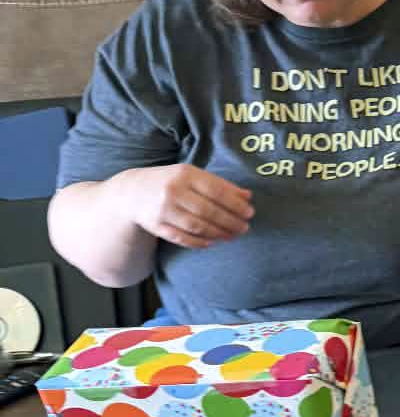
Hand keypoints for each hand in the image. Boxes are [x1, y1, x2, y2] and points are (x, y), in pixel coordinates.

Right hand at [112, 164, 252, 249]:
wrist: (132, 192)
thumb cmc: (171, 182)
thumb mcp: (193, 176)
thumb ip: (220, 185)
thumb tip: (247, 196)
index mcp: (185, 174)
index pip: (216, 190)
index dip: (235, 204)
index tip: (250, 213)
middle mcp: (173, 191)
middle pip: (208, 211)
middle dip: (230, 222)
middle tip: (244, 228)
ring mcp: (163, 209)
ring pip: (196, 226)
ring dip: (218, 233)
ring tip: (232, 236)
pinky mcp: (156, 225)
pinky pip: (182, 237)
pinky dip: (199, 242)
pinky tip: (212, 242)